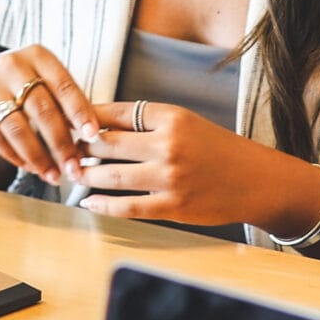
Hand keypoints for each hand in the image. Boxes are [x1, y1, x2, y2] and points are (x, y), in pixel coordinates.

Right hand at [0, 45, 100, 183]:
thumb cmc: (23, 81)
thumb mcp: (44, 77)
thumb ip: (66, 100)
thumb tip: (91, 136)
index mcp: (37, 55)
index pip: (63, 85)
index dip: (79, 112)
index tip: (92, 136)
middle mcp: (10, 66)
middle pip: (41, 109)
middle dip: (61, 143)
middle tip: (74, 167)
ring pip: (18, 128)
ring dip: (39, 157)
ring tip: (54, 176)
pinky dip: (17, 157)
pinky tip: (32, 168)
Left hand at [77, 103, 319, 230]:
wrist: (256, 181)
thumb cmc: (219, 150)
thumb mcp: (187, 123)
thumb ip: (148, 123)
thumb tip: (100, 126)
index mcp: (171, 116)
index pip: (115, 112)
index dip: (86, 118)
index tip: (69, 122)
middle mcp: (168, 144)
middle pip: (106, 142)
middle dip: (79, 147)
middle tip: (62, 150)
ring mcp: (169, 177)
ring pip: (110, 175)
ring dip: (86, 175)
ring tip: (73, 174)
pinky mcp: (171, 206)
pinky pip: (126, 206)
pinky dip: (102, 205)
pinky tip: (88, 202)